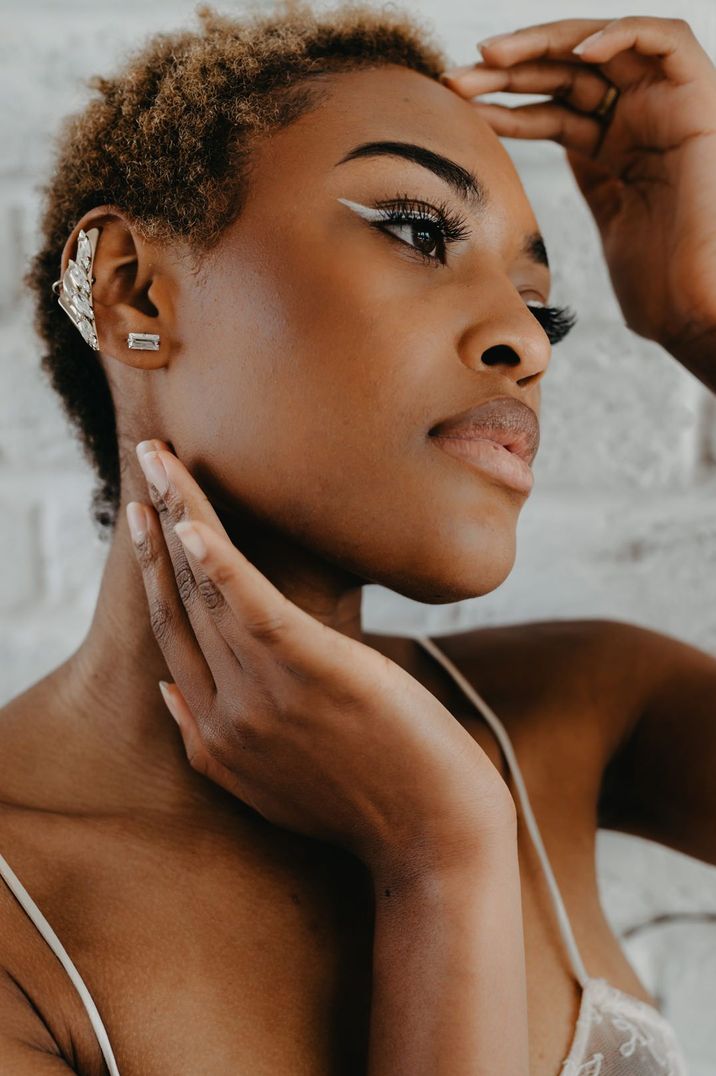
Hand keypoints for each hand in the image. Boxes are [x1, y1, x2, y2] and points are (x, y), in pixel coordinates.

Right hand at [128, 441, 514, 881]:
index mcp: (216, 734)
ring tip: (160, 462)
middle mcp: (226, 712)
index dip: (153, 572)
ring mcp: (265, 693)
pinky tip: (195, 523)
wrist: (435, 841)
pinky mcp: (312, 670)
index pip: (170, 634)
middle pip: (177, 603)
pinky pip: (250, 605)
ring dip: (178, 516)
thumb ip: (207, 739)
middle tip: (144, 464)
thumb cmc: (365, 804)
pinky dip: (217, 563)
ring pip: (205, 590)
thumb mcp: (264, 786)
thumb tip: (165, 688)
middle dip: (152, 529)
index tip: (147, 521)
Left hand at [441, 17, 715, 353]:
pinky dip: (622, 33)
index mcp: (617, 152)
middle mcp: (643, 121)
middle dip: (508, 71)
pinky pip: (667, 39)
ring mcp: (670, 107)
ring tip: (492, 58)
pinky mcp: (700, 99)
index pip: (551, 111)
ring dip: (545, 43)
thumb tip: (554, 153)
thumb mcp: (608, 222)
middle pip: (568, 74)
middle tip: (454, 79)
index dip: (503, 104)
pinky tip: (573, 55)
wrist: (696, 308)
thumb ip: (590, 181)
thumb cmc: (656, 286)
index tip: (454, 105)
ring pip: (605, 45)